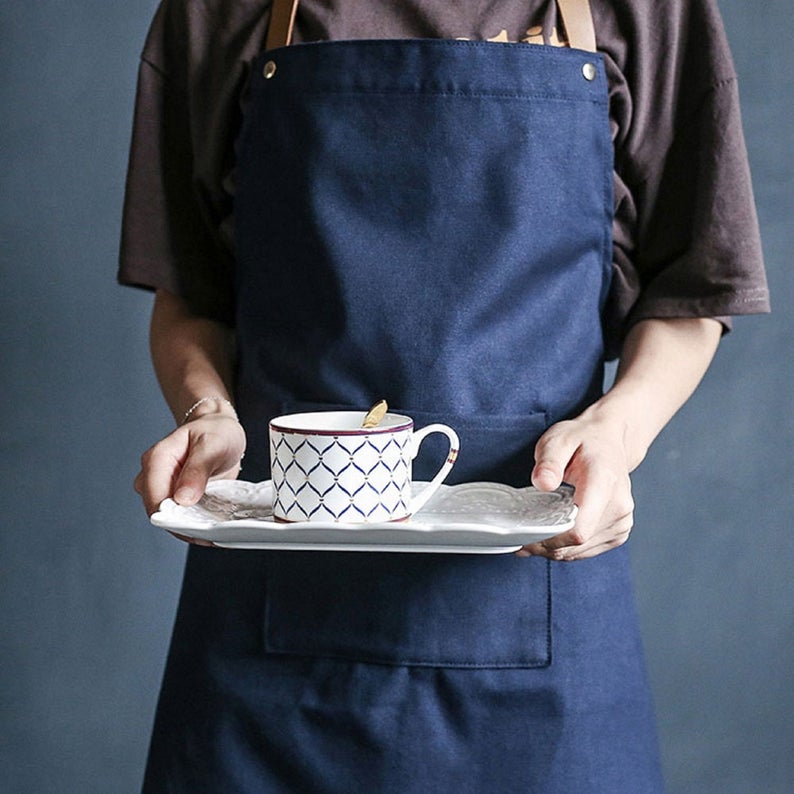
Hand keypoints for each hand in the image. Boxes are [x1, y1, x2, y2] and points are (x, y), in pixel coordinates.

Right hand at [134, 414, 246, 516]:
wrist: (221, 431)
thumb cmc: (215, 432)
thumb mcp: (212, 445)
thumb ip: (197, 470)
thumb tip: (182, 499)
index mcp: (157, 459)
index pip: (155, 498)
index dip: (174, 516)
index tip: (197, 527)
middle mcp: (153, 476)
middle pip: (159, 513)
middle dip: (184, 524)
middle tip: (211, 530)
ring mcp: (162, 489)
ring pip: (169, 519)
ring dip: (191, 526)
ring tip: (214, 527)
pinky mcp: (174, 498)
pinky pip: (180, 517)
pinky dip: (195, 523)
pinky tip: (211, 523)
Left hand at [516, 410, 634, 560]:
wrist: (607, 441)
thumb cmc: (582, 440)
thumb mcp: (558, 440)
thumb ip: (549, 461)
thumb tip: (543, 483)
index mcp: (604, 484)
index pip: (578, 530)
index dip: (548, 539)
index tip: (525, 534)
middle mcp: (619, 507)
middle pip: (577, 544)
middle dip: (545, 545)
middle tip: (520, 536)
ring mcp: (621, 522)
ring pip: (580, 552)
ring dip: (553, 549)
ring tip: (533, 534)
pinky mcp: (618, 532)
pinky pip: (586, 551)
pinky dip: (566, 548)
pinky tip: (552, 534)